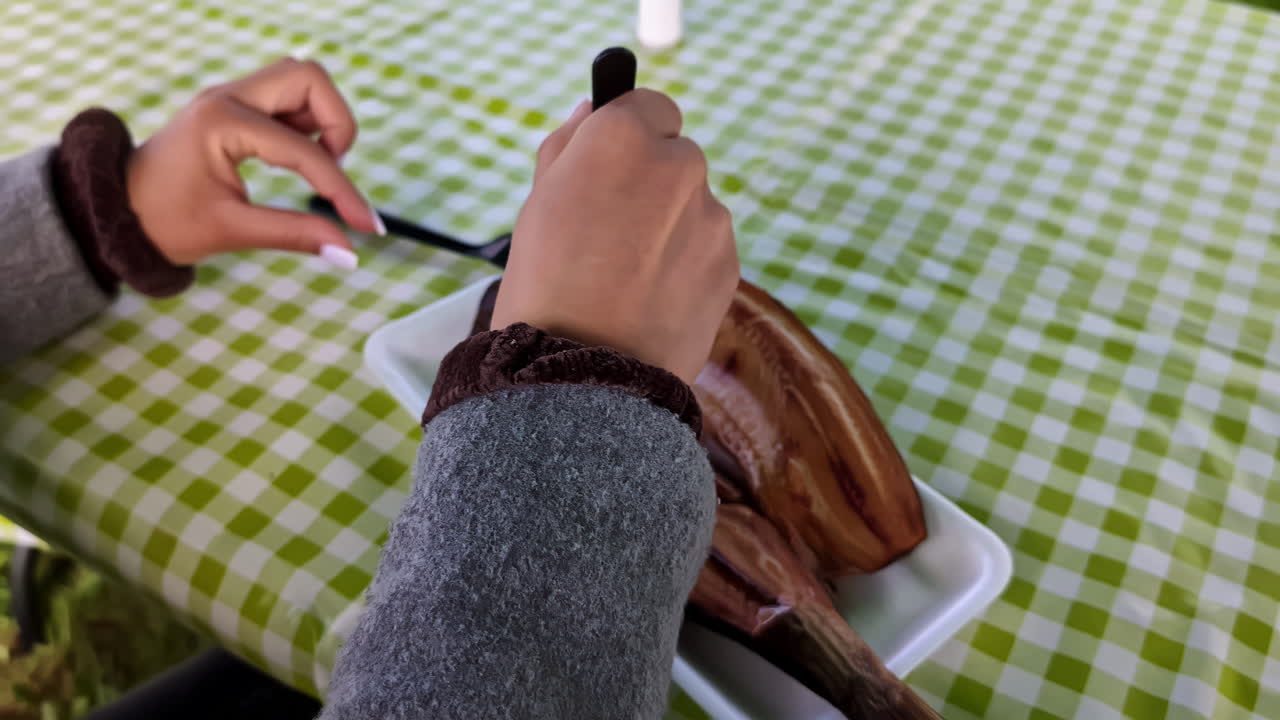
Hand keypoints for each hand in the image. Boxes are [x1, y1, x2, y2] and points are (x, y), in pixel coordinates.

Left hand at [126, 58, 379, 265]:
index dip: (343, 189)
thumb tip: (349, 253)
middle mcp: (229, 97)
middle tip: (332, 169)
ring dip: (323, 120)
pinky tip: (299, 162)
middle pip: (309, 79)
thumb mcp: (233, 231)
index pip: (305, 151)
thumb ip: (296, 235)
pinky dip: (306, 125)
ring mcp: (231, 97)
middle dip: (337, 123)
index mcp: (223, 123)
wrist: (117, 211)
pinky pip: (286, 99)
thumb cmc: (165, 222)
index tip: (368, 225)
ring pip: (301, 82)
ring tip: (316, 168)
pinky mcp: (235, 107)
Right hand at [492, 91, 737, 382]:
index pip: (650, 104)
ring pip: (694, 206)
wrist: (584, 376)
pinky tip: (652, 300)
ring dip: (671, 228)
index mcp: (623, 137)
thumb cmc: (546, 287)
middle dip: (652, 183)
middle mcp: (678, 164)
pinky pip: (708, 249)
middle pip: (676, 156)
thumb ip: (569, 145)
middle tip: (611, 234)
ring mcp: (711, 215)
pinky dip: (687, 265)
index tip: (612, 164)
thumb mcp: (538, 204)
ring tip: (628, 279)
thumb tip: (594, 108)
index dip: (631, 134)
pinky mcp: (730, 262)